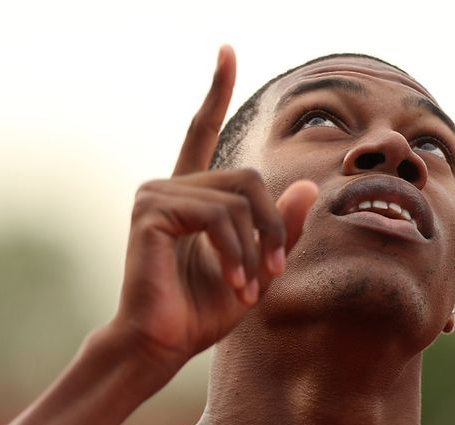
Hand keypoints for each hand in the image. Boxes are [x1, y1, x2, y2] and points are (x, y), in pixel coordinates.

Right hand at [114, 45, 317, 369]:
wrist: (164, 343)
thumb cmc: (206, 308)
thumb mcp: (258, 265)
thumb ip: (280, 227)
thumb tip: (303, 184)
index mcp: (192, 193)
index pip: (203, 130)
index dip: (215, 90)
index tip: (226, 50)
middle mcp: (169, 183)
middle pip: (248, 177)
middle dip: (272, 226)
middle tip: (274, 270)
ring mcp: (156, 193)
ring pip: (238, 198)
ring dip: (255, 247)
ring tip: (252, 285)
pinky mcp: (151, 210)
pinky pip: (219, 216)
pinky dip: (237, 252)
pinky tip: (236, 282)